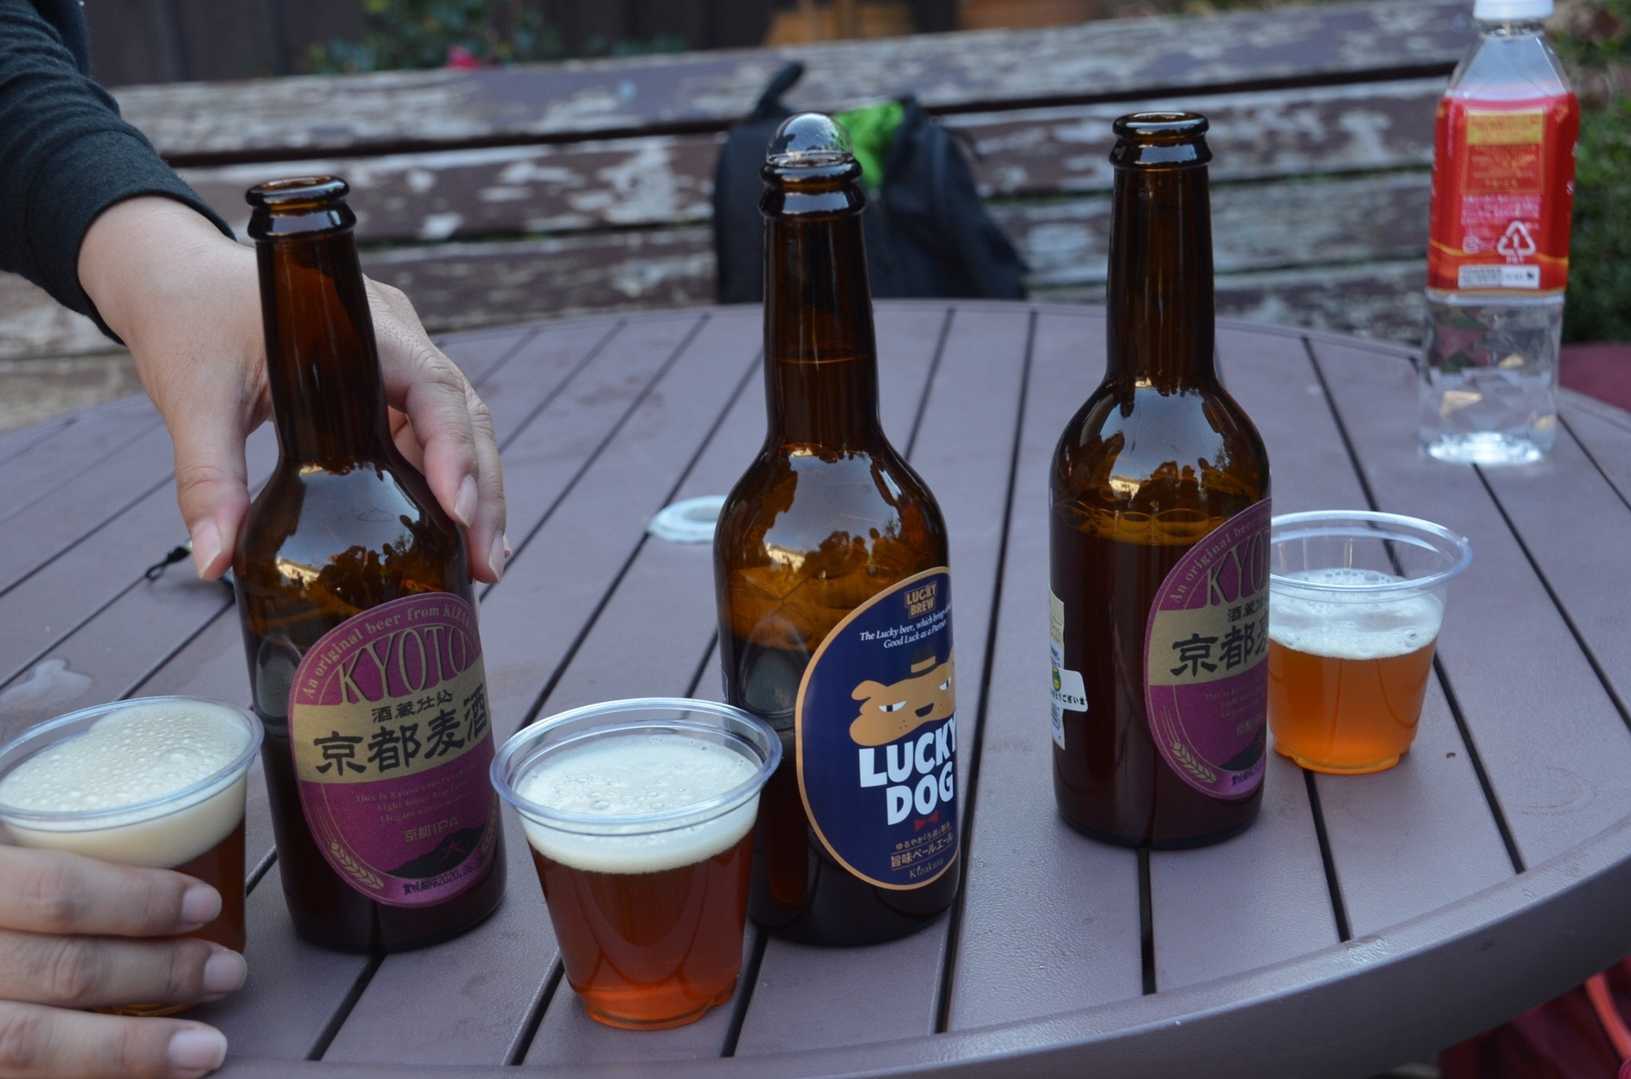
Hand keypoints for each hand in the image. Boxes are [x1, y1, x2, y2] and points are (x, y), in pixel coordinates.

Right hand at [0, 847, 243, 1077]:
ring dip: (131, 1051)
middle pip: (60, 971)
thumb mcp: (4, 852)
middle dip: (158, 974)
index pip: (55, 893)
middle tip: (228, 972)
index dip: (138, 901)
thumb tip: (155, 835)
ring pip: (29, 1045)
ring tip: (207, 1050)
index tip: (207, 904)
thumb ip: (47, 861)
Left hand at [77, 197, 508, 582]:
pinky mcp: (387, 387)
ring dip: (474, 496)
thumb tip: (218, 565)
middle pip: (464, 417)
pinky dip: (444, 486)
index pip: (434, 390)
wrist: (179, 280)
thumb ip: (208, 481)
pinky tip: (453, 537)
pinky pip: (430, 437)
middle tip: (484, 567)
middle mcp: (398, 340)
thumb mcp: (193, 400)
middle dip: (481, 493)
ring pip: (458, 431)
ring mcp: (399, 363)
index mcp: (364, 328)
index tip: (458, 514)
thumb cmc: (189, 320)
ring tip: (478, 568)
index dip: (455, 452)